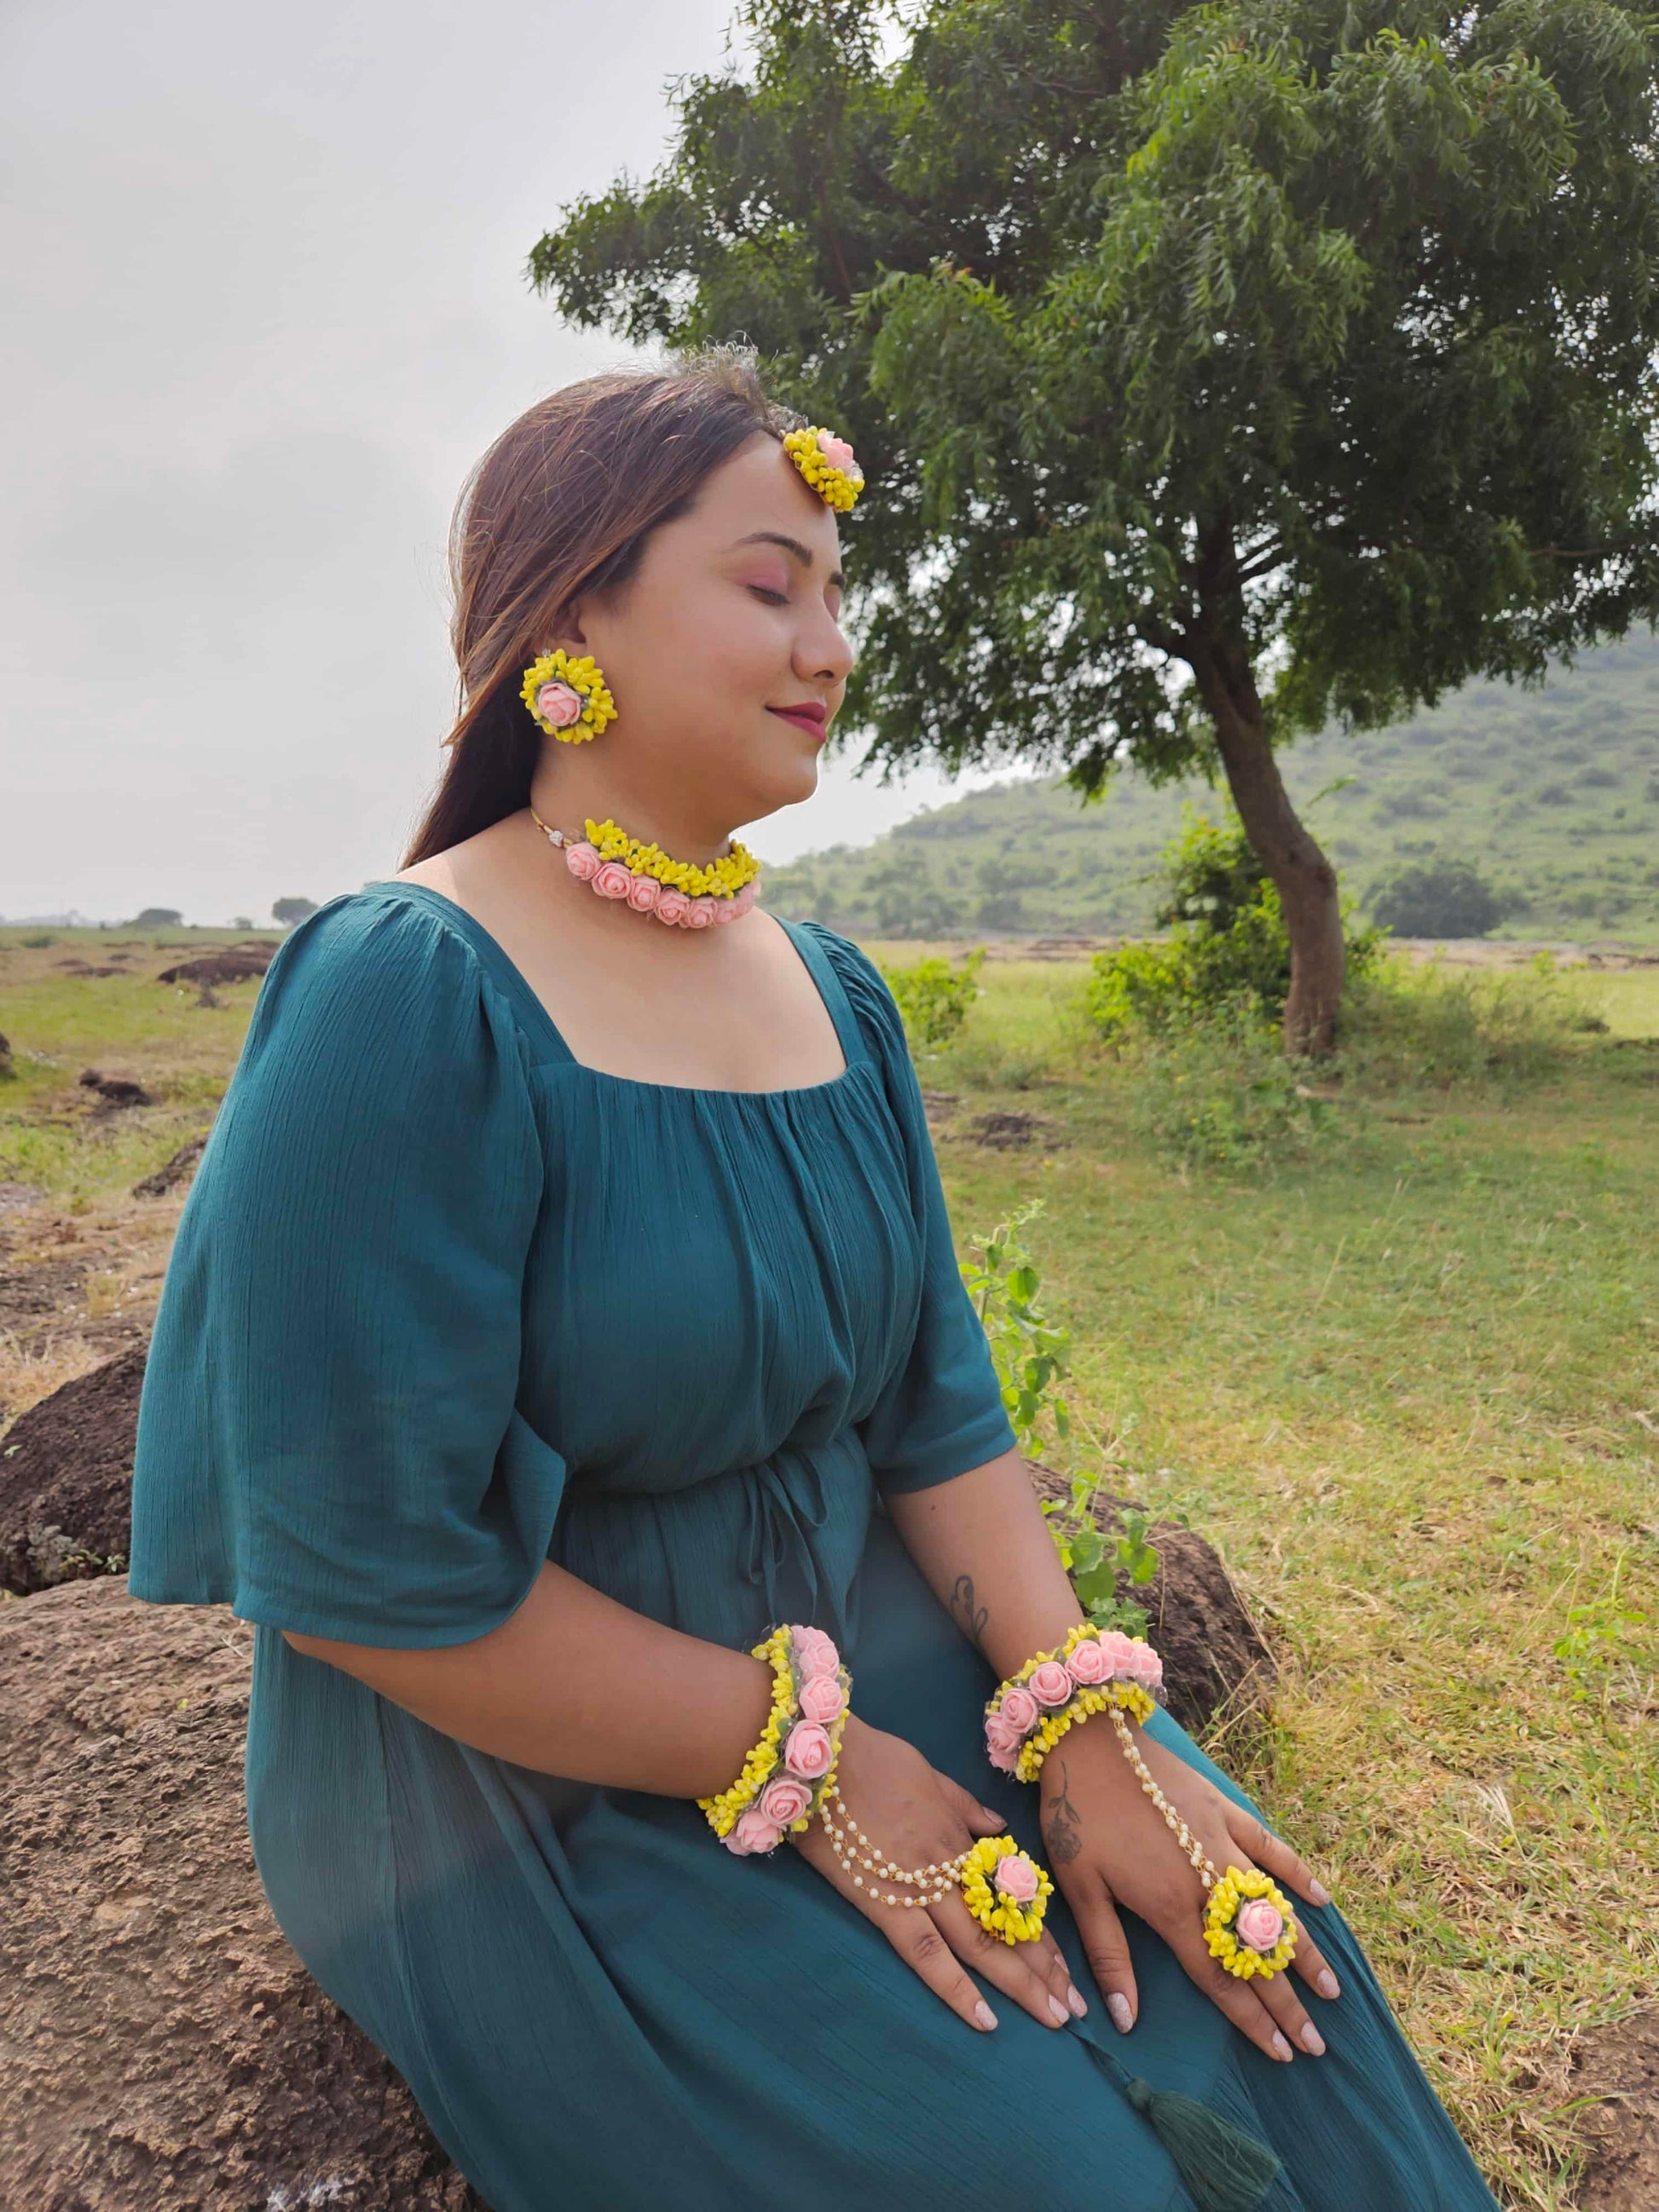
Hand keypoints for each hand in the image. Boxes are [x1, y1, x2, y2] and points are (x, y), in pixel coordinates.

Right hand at [789, 1713, 1090, 2036]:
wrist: (823, 1756)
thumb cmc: (872, 1758)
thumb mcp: (931, 1773)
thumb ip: (965, 1805)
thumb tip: (997, 1828)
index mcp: (961, 1837)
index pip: (1012, 1896)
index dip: (1041, 1935)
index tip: (1066, 1969)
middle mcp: (951, 1867)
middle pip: (1005, 1927)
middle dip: (1043, 1970)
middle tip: (1074, 2010)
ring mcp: (920, 1887)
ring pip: (980, 1945)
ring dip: (1019, 1984)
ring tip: (1052, 2019)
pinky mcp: (883, 1903)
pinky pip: (926, 1953)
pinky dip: (956, 1987)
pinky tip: (984, 2019)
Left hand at [1038, 1717, 1341, 2063]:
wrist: (1087, 1739)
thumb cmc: (1077, 1817)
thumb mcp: (1079, 1890)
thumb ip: (1108, 1955)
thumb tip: (1126, 2020)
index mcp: (1170, 1907)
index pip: (1219, 1979)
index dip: (1251, 2020)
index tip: (1280, 2052)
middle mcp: (1205, 1881)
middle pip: (1255, 1954)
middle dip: (1287, 2003)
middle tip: (1316, 2044)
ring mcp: (1222, 1842)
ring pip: (1274, 1907)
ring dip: (1304, 1950)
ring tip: (1331, 1989)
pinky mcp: (1225, 1809)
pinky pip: (1271, 1848)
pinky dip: (1297, 1874)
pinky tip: (1322, 1900)